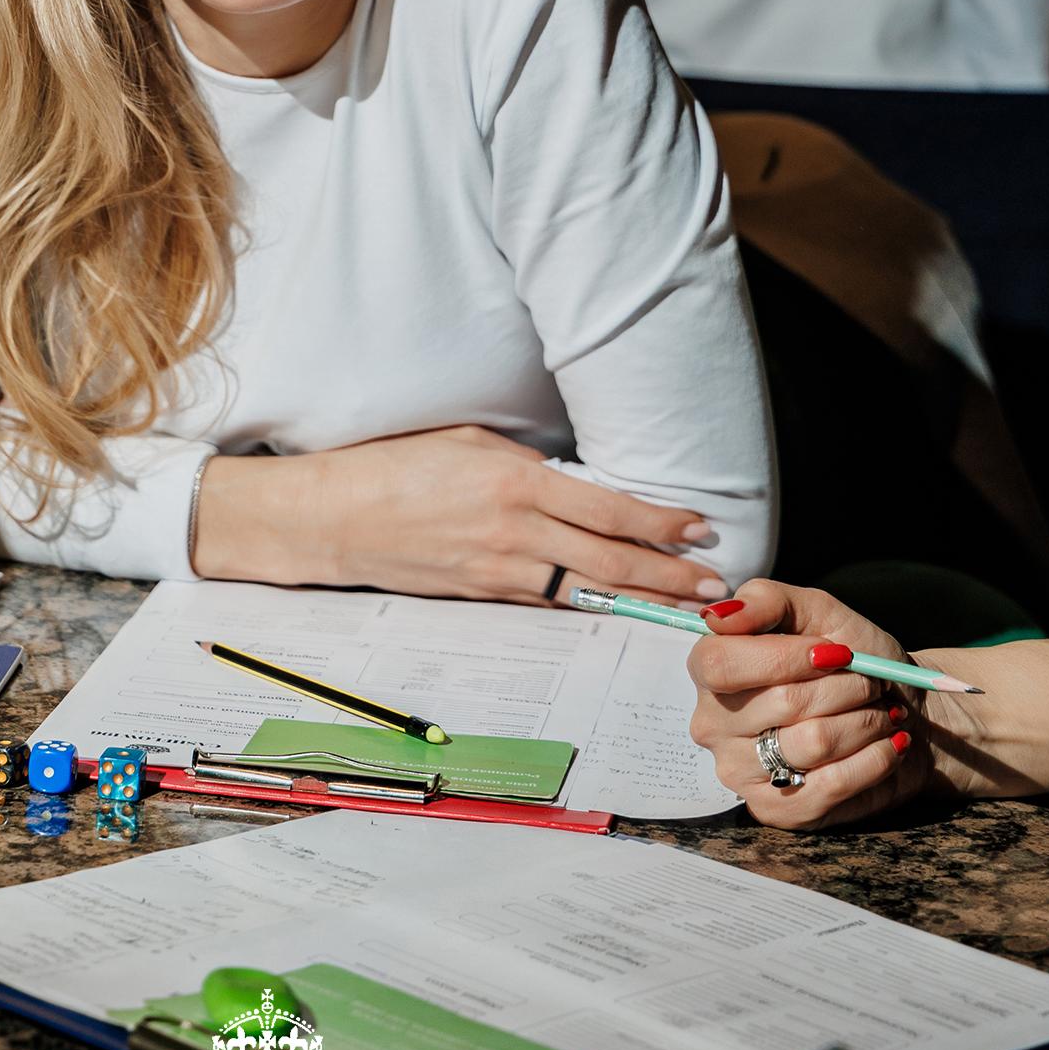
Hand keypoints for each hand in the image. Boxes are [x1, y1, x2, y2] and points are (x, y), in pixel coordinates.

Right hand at [197, 427, 728, 604]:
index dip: (660, 523)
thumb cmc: (393, 464)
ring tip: (684, 606)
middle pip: (610, 560)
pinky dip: (588, 605)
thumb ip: (525, 464)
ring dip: (640, 598)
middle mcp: (514, 532)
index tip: (700, 529)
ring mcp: (498, 572)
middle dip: (669, 575)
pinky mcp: (481, 597)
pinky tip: (617, 608)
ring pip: (586, 589)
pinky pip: (547, 602)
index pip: (608, 509)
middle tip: (717, 587)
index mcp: (515, 482)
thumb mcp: (467, 441)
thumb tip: (572, 481)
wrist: (331, 517)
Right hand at [687, 579, 969, 829]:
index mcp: (710, 670)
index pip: (721, 663)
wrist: (896, 707)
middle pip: (781, 702)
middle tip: (868, 683)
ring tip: (879, 712)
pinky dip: (874, 759)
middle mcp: (713, 724)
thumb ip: (764, 600)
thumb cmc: (848, 657)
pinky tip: (887, 744)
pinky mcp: (776, 811)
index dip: (786, 656)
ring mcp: (740, 772)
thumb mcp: (812, 610)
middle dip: (844, 686)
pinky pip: (832, 785)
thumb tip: (716, 616)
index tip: (836, 652)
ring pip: (813, 742)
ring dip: (865, 721)